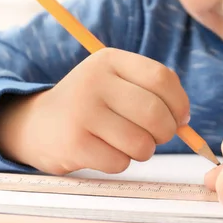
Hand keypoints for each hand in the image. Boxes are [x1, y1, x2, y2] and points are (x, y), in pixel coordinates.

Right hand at [0, 47, 189, 173]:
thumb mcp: (115, 83)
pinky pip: (120, 162)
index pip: (162, 78)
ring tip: (127, 143)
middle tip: (157, 137)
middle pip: (155, 113)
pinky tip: (104, 152)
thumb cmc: (91, 106)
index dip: (179, 103)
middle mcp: (94, 81)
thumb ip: (152, 92)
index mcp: (109, 60)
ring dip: (143, 150)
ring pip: (141, 143)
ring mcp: (82, 112)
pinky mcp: (74, 144)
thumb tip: (185, 121)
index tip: (180, 118)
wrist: (38, 125)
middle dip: (165, 132)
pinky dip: (120, 162)